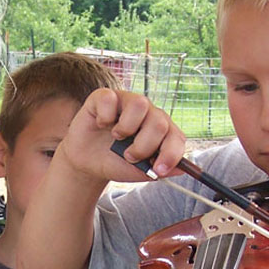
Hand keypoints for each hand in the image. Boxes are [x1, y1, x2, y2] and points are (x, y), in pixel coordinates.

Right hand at [60, 89, 185, 182]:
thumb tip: (181, 169)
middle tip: (129, 156)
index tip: (158, 170)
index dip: (170, 154)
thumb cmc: (114, 162)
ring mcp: (127, 102)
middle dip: (143, 146)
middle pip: (159, 123)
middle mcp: (148, 113)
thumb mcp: (136, 172)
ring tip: (117, 137)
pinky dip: (105, 117)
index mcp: (160, 131)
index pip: (176, 137)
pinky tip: (101, 124)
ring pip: (140, 104)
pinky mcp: (105, 97)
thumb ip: (158, 171)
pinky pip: (110, 100)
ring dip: (127, 128)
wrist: (87, 162)